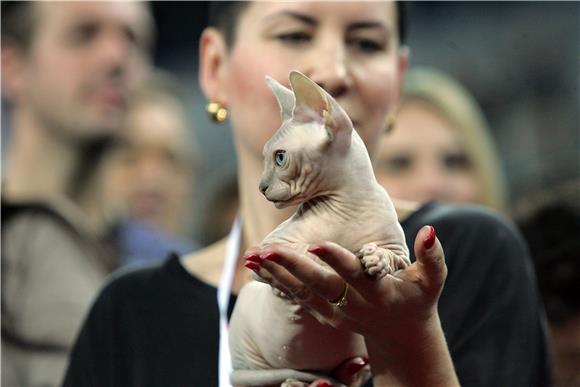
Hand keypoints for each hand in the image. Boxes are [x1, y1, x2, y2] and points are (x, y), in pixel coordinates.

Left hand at [246, 225, 458, 386]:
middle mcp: (353, 304)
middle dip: (292, 266)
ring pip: (301, 292)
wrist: (400, 333)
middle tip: (267, 249)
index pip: (354, 274)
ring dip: (275, 274)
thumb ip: (432, 257)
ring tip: (252, 256)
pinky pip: (295, 297)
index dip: (336, 260)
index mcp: (377, 292)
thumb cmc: (417, 298)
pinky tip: (257, 268)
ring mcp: (335, 312)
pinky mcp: (323, 314)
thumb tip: (429, 230)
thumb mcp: (431, 280)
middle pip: (318, 284)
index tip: (315, 245)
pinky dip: (275, 282)